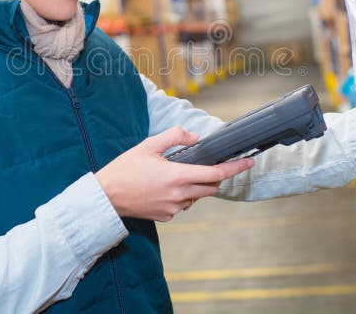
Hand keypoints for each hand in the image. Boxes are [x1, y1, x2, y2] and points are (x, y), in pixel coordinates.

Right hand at [95, 127, 254, 221]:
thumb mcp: (149, 145)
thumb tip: (195, 137)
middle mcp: (179, 195)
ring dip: (195, 186)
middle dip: (215, 176)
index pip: (216, 173)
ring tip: (174, 175)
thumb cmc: (125, 170)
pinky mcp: (166, 217)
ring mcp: (173, 208)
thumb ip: (175, 137)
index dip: (236, 168)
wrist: (106, 197)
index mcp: (178, 176)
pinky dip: (181, 196)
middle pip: (211, 187)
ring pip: (196, 197)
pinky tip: (164, 188)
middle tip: (210, 165)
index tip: (249, 162)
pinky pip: (182, 205)